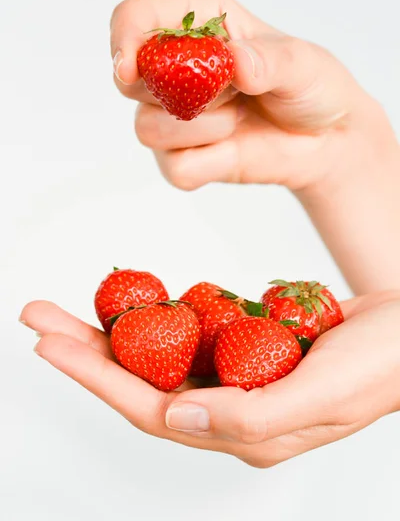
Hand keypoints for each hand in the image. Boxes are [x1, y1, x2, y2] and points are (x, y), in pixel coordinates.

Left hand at [21, 290, 399, 466]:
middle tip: (38, 316)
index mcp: (243, 430)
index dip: (96, 376)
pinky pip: (191, 330)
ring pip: (160, 355)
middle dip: (87, 350)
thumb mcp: (325, 394)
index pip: (150, 407)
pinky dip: (158, 316)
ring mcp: (237, 375)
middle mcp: (231, 407)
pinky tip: (136, 301)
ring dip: (115, 331)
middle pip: (141, 380)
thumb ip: (252, 414)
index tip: (50, 343)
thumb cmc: (381, 363)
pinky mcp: (246, 345)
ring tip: (71, 305)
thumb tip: (176, 417)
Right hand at [110, 0, 392, 192]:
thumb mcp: (303, 64)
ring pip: (148, 128)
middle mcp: (175, 66)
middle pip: (127, 77)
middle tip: (230, 91)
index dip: (123, 40)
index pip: (133, 19)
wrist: (324, 140)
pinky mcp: (182, 157)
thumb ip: (271, 61)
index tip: (129, 67)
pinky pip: (175, 168)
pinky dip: (209, 163)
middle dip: (174, 90)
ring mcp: (174, 115)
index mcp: (196, 21)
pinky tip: (234, 147)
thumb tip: (236, 63)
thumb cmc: (310, 87)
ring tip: (239, 116)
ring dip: (203, 129)